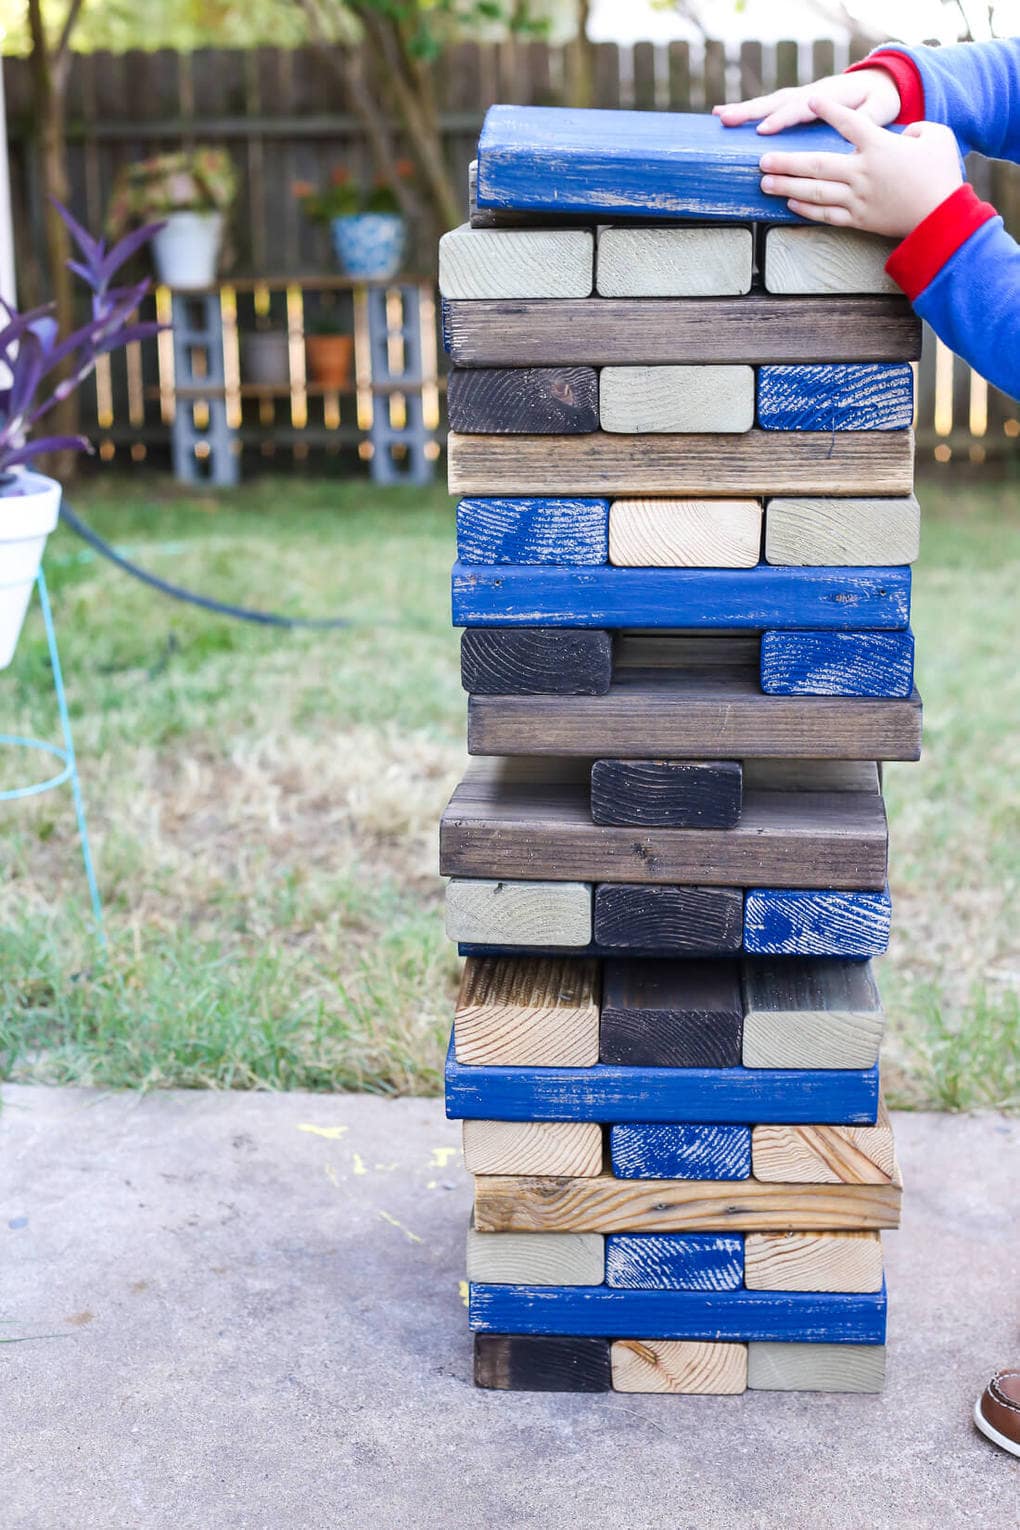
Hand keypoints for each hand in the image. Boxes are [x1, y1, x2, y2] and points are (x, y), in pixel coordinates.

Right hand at [713, 68, 900, 134]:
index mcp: (830, 96)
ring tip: (720, 116)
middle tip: (727, 118)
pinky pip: (771, 107)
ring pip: (771, 102)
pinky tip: (730, 116)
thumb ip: (868, 120)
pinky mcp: (797, 103)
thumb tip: (857, 129)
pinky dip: (750, 111)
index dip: (782, 119)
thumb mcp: (881, 110)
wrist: (880, 83)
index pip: (801, 108)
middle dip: (751, 110)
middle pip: (778, 101)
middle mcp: (812, 94)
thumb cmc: (880, 100)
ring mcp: (802, 97)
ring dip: (745, 109)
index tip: (763, 130)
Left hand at [758, 97, 963, 236]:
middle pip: (816, 164)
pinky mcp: (858, 220)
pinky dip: (805, 209)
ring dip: (786, 186)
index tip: (809, 101)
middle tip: (761, 159)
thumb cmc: (941, 175)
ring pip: (814, 192)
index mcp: (880, 147)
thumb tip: (902, 133)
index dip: (828, 110)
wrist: (941, 218)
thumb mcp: (935, 137)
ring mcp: (858, 198)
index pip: (848, 123)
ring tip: (764, 183)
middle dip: (786, 161)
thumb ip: (915, 128)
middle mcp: (863, 173)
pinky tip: (789, 203)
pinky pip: (826, 214)